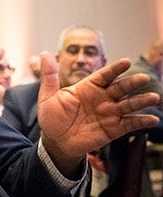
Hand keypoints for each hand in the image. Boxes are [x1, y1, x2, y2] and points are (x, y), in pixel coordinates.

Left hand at [38, 52, 159, 176]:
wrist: (56, 142)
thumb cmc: (51, 118)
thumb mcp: (47, 97)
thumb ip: (49, 77)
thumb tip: (44, 55)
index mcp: (87, 87)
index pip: (103, 75)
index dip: (114, 69)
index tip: (126, 62)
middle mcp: (101, 98)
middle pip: (119, 88)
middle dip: (132, 83)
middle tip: (143, 78)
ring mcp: (108, 113)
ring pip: (128, 104)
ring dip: (141, 101)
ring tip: (154, 98)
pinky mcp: (113, 129)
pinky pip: (129, 124)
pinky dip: (140, 122)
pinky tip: (152, 119)